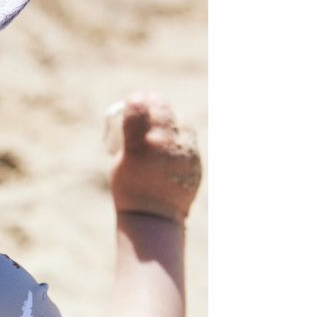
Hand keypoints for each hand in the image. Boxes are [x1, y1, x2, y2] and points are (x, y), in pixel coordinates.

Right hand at [104, 91, 201, 224]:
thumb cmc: (129, 188)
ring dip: (170, 119)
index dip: (136, 100)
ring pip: (180, 123)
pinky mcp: (195, 161)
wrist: (154, 217)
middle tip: (148, 101)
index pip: (138, 108)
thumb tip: (137, 109)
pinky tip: (171, 144)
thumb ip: (131, 134)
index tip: (134, 99)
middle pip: (162, 110)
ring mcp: (184, 153)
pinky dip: (179, 137)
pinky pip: (189, 140)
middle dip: (154, 103)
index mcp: (139, 146)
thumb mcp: (120, 160)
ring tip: (160, 124)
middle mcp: (164, 146)